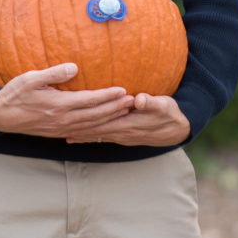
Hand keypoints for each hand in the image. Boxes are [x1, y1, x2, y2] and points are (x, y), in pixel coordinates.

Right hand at [0, 64, 133, 137]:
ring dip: (110, 119)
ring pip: (92, 125)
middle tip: (134, 101)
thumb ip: (53, 73)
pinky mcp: (58, 132)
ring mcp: (61, 128)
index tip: (123, 89)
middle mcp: (63, 119)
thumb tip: (73, 67)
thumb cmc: (13, 94)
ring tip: (126, 111)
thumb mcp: (29, 79)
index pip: (89, 101)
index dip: (108, 96)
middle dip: (116, 108)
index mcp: (58, 105)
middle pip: (96, 115)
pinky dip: (98, 128)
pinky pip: (83, 132)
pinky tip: (106, 124)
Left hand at [64, 92, 189, 147]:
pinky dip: (89, 137)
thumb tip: (140, 99)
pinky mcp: (123, 137)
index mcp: (129, 124)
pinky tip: (77, 138)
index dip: (89, 119)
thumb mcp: (164, 105)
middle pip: (96, 131)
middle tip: (61, 127)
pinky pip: (102, 138)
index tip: (73, 115)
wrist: (177, 129)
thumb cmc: (169, 113)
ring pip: (97, 136)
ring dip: (81, 135)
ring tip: (63, 134)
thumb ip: (151, 102)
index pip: (104, 121)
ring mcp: (122, 137)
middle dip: (79, 129)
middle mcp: (123, 133)